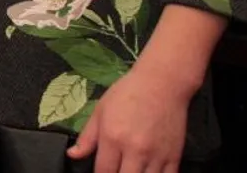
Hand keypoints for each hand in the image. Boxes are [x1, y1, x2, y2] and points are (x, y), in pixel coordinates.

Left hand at [68, 62, 190, 171]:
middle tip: (115, 169)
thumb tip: (72, 155)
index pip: (103, 172)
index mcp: (113, 138)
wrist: (162, 83)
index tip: (101, 171)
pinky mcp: (174, 157)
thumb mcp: (100, 111)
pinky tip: (147, 172)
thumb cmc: (128, 93)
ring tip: (130, 170)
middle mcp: (135, 150)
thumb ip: (87, 137)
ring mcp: (157, 156)